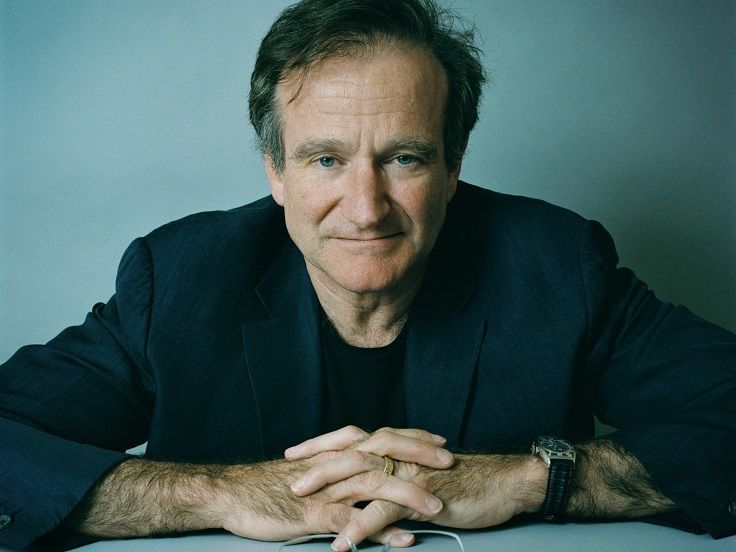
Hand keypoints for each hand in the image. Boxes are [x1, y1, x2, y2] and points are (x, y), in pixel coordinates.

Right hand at [219, 426, 451, 545]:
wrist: (231, 492)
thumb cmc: (267, 484)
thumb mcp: (307, 471)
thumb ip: (333, 469)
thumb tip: (357, 470)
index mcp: (335, 453)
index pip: (380, 438)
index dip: (410, 438)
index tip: (438, 440)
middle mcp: (335, 465)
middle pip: (385, 454)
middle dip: (420, 456)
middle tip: (450, 461)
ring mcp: (327, 490)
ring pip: (375, 486)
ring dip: (410, 496)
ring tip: (438, 507)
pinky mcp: (316, 515)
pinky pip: (355, 522)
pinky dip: (382, 531)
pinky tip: (404, 540)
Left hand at [289, 428, 547, 550]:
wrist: (502, 482)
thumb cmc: (462, 479)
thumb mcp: (422, 472)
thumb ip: (395, 474)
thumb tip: (370, 485)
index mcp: (395, 447)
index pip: (350, 440)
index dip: (320, 445)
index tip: (293, 453)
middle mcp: (397, 454)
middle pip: (348, 453)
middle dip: (316, 464)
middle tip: (289, 478)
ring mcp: (407, 472)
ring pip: (361, 476)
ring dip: (330, 489)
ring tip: (304, 503)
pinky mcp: (420, 494)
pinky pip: (384, 511)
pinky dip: (361, 526)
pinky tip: (343, 543)